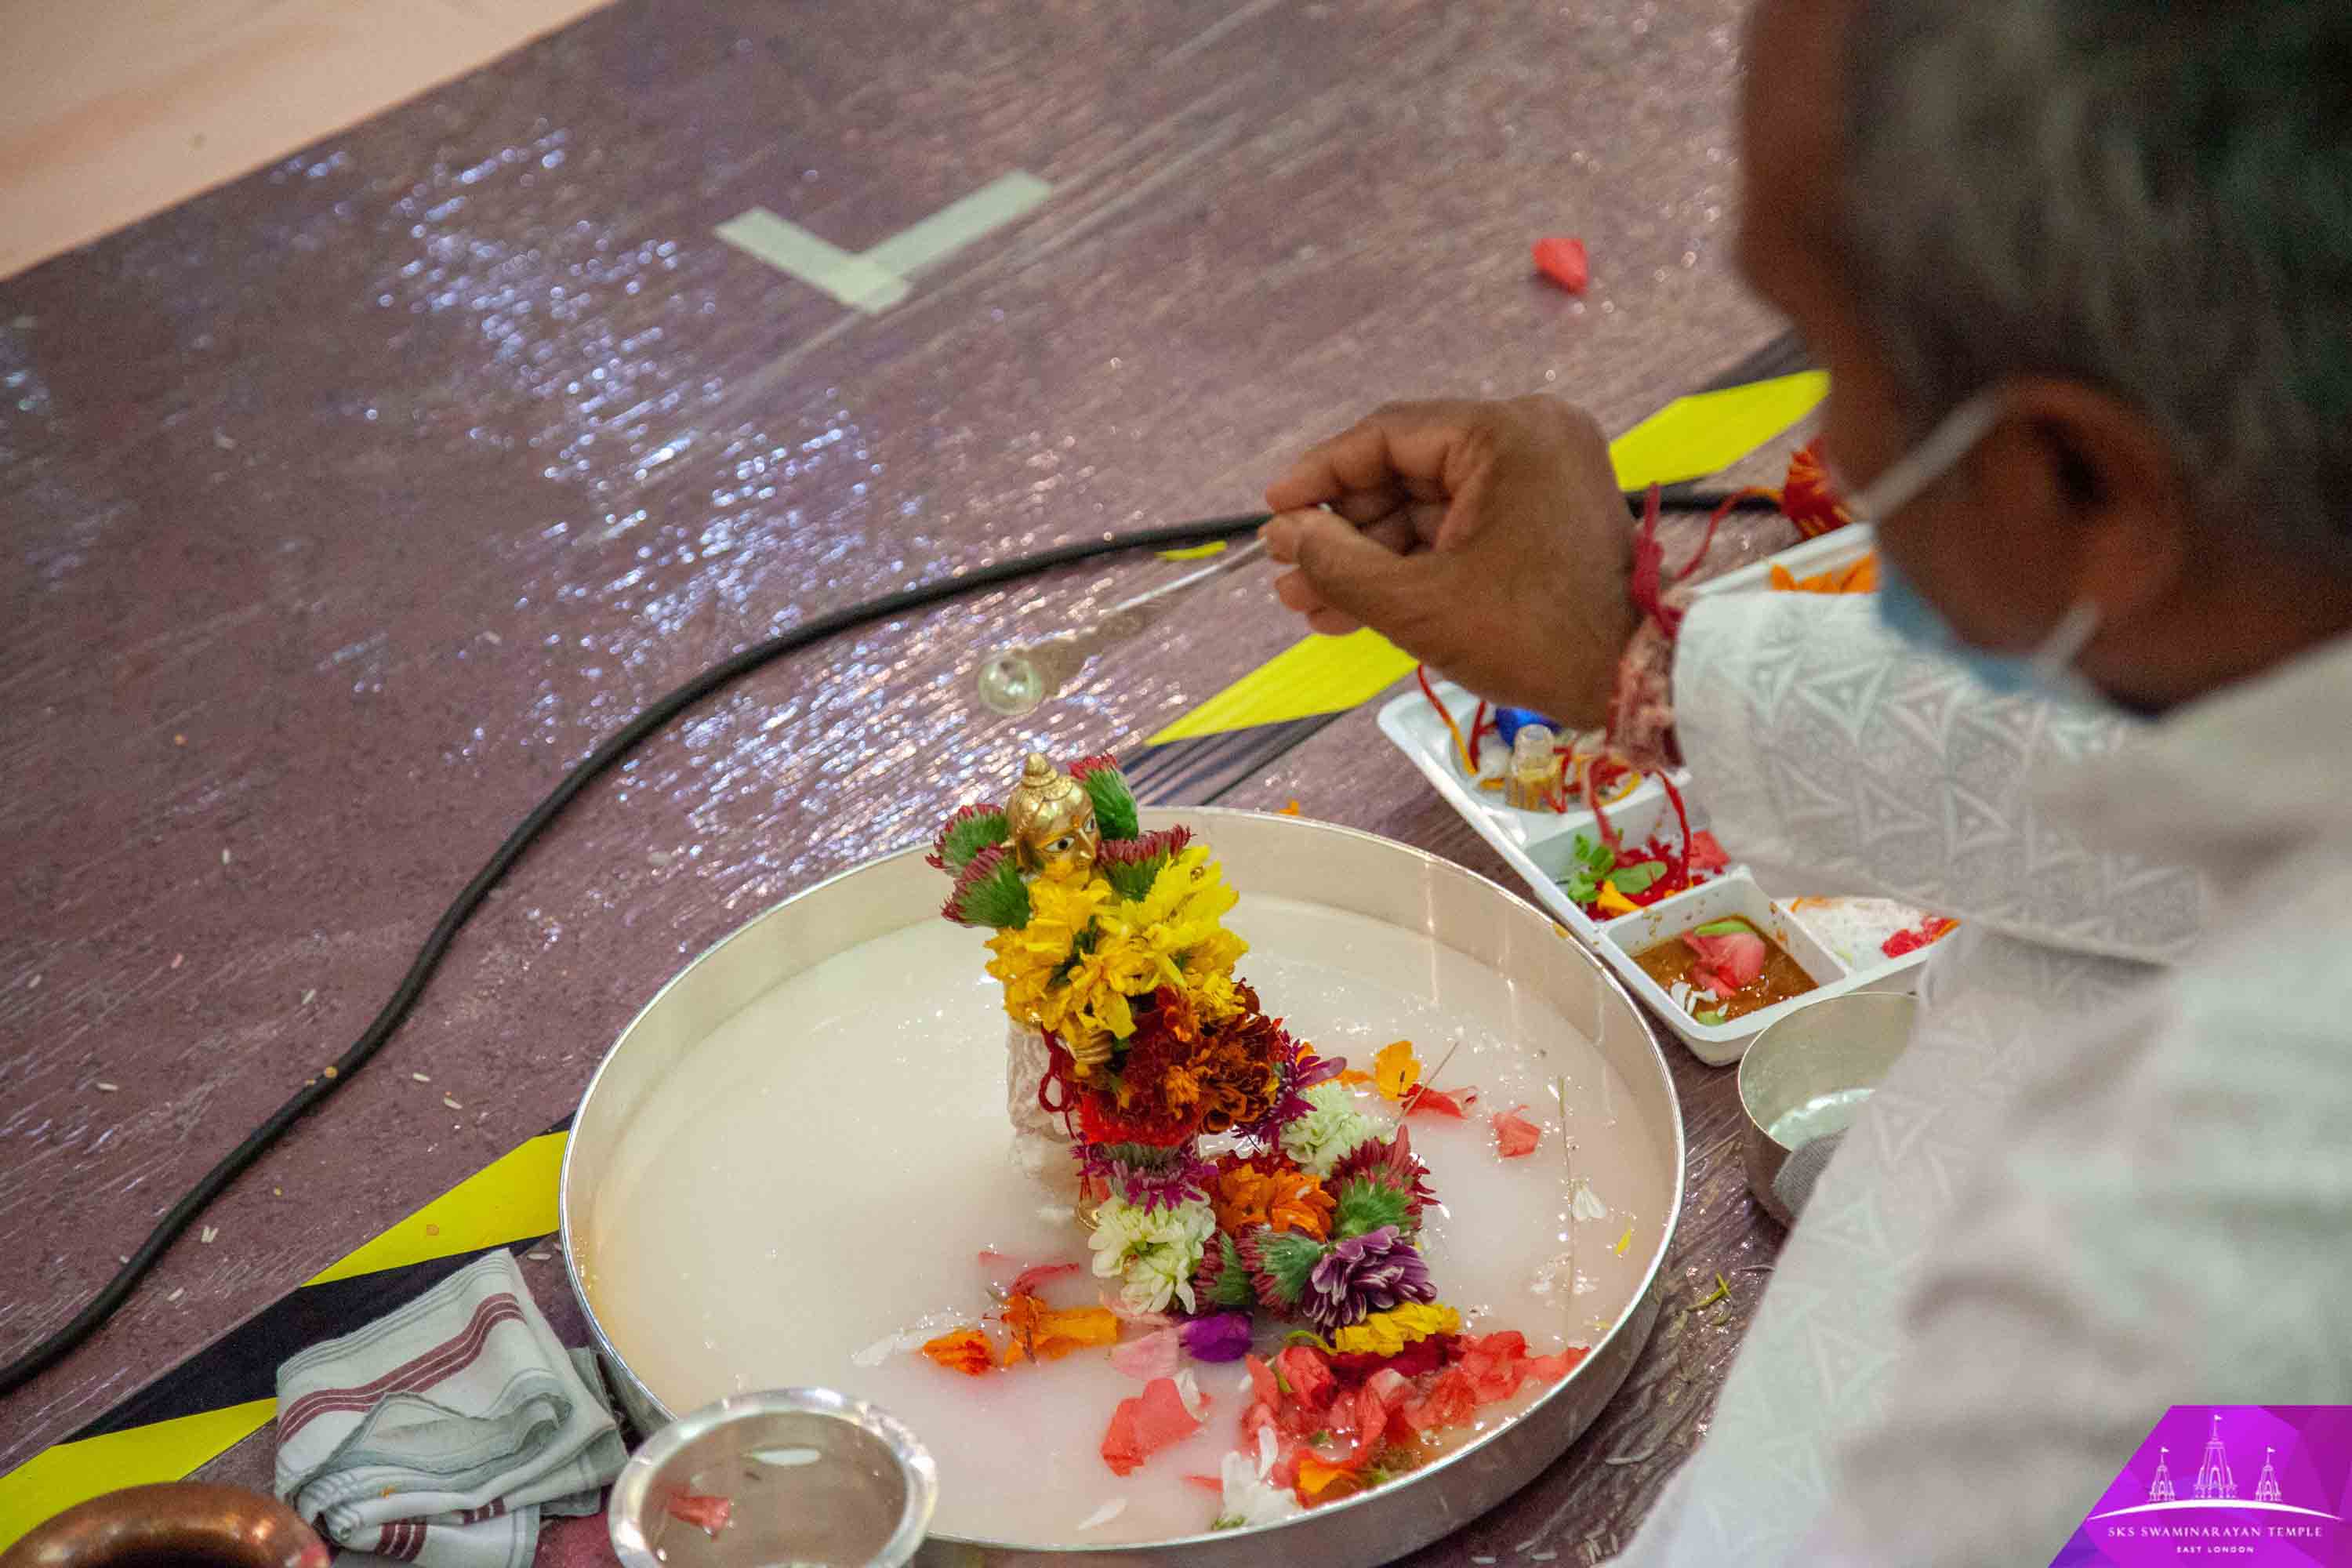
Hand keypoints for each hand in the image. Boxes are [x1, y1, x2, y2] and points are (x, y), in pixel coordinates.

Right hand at [1260, 396, 1639, 729]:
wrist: (1635, 684)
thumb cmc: (1535, 636)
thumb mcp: (1419, 604)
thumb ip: (1338, 563)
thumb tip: (1285, 535)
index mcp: (1506, 434)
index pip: (1387, 435)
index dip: (1320, 475)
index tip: (1274, 512)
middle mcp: (1529, 439)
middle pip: (1405, 473)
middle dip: (1342, 532)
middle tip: (1288, 575)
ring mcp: (1541, 477)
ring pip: (1428, 508)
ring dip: (1370, 557)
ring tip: (1309, 604)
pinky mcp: (1543, 517)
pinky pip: (1461, 529)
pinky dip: (1414, 565)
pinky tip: (1355, 607)